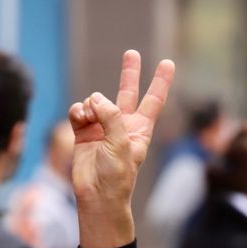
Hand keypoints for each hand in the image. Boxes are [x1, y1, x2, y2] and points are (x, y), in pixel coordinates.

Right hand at [69, 50, 174, 247]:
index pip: (154, 100)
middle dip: (129, 73)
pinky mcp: (84, 131)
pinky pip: (79, 111)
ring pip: (95, 101)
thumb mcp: (121, 144)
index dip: (161, 81)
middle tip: (132, 53)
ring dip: (90, 105)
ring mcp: (102, 127)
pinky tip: (79, 118)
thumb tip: (96, 99)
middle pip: (128, 92)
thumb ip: (112, 117)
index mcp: (140, 129)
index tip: (168, 63)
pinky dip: (78, 111)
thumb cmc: (116, 175)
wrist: (97, 195)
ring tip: (89, 118)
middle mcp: (122, 125)